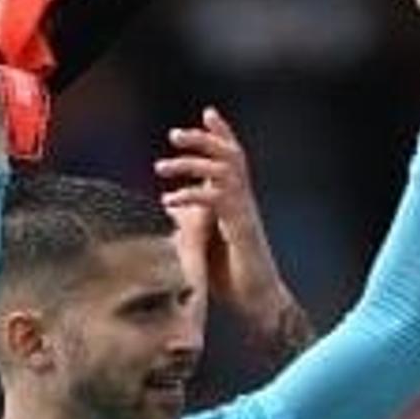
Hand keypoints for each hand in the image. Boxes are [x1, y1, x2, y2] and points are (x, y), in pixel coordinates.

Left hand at [158, 107, 298, 345]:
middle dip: (203, 139)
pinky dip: (190, 197)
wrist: (258, 305)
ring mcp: (244, 214)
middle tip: (173, 135)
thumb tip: (170, 214)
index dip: (223, 133)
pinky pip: (216, 201)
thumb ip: (193, 225)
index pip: (233, 159)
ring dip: (191, 164)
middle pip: (230, 156)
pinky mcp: (241, 229)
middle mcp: (244, 202)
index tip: (208, 113)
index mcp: (238, 203)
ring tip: (161, 167)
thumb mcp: (206, 245)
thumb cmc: (232, 281)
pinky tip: (169, 202)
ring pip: (222, 172)